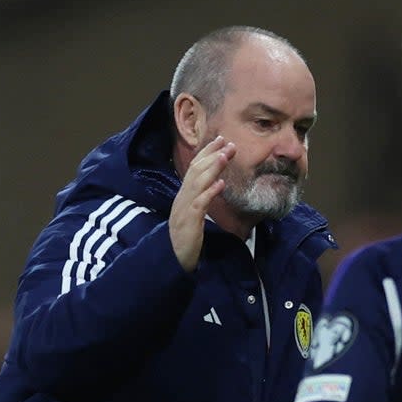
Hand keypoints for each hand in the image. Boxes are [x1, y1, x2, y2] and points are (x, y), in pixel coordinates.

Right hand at [170, 136, 232, 271]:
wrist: (173, 259)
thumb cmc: (187, 239)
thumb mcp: (194, 215)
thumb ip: (202, 199)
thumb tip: (216, 184)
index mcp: (184, 196)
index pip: (194, 168)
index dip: (206, 153)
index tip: (221, 141)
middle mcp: (182, 198)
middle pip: (196, 171)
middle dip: (212, 155)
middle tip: (228, 143)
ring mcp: (184, 209)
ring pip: (197, 183)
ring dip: (212, 168)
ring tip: (225, 156)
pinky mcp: (189, 222)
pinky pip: (199, 204)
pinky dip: (209, 192)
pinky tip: (220, 184)